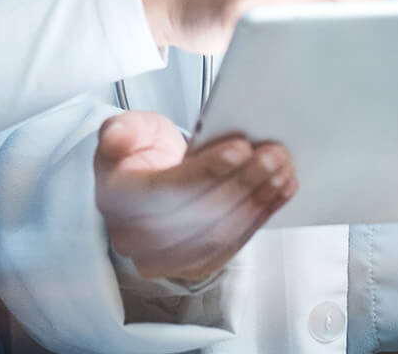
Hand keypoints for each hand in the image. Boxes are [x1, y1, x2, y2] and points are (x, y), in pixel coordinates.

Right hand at [95, 109, 292, 283]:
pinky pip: (231, 246)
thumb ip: (121, 130)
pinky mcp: (193, 268)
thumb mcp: (128, 130)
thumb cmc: (142, 154)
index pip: (166, 189)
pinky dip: (259, 218)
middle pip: (197, 215)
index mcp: (116, 197)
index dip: (206, 170)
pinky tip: (279, 192)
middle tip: (274, 155)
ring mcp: (164, 260)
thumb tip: (115, 138)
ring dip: (257, 202)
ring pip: (218, 234)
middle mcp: (134, 238)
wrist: (150, 182)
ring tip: (282, 171)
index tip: (241, 147)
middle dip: (242, 184)